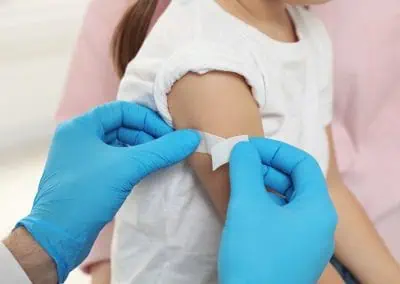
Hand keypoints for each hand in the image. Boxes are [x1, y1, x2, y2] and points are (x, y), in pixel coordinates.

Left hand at [17, 102, 199, 282]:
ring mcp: (81, 157)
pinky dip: (131, 162)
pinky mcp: (86, 176)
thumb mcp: (127, 167)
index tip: (168, 135)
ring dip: (141, 150)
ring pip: (118, 144)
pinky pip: (114, 160)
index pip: (122, 111)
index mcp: (81, 126)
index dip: (148, 120)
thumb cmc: (87, 194)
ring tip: (159, 160)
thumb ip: (161, 151)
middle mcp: (79, 137)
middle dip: (147, 136)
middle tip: (167, 149)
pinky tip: (146, 171)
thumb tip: (192, 138)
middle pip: (121, 126)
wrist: (58, 237)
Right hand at [218, 138, 337, 283]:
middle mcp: (319, 224)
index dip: (275, 150)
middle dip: (266, 167)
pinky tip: (244, 207)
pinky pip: (282, 218)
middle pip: (296, 181)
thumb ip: (245, 169)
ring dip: (263, 185)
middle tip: (240, 164)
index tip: (248, 148)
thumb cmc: (255, 253)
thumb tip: (242, 147)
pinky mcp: (293, 253)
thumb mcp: (247, 205)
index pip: (303, 163)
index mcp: (318, 209)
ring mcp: (307, 241)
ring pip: (287, 200)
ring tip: (239, 183)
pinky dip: (264, 205)